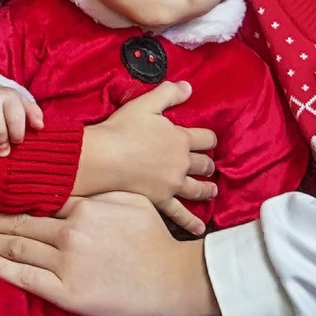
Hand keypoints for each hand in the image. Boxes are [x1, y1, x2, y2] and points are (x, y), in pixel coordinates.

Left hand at [0, 194, 221, 315]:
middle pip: (19, 221)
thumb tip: (71, 184)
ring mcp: (66, 262)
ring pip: (17, 246)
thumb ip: (97, 193)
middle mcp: (70, 231)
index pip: (38, 198)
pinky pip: (24, 277)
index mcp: (84, 207)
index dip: (10, 196)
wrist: (173, 279)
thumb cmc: (155, 240)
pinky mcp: (67, 291)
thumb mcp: (130, 201)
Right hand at [75, 80, 216, 233]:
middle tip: (209, 166)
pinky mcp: (160, 199)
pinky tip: (199, 229)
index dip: (209, 139)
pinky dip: (191, 222)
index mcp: (181, 138)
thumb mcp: (146, 103)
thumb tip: (188, 87)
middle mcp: (182, 162)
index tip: (208, 140)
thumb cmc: (123, 128)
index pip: (206, 138)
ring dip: (207, 189)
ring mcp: (172, 184)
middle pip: (204, 164)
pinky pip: (179, 213)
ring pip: (198, 188)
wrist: (104, 157)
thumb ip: (169, 93)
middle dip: (208, 164)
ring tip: (211, 190)